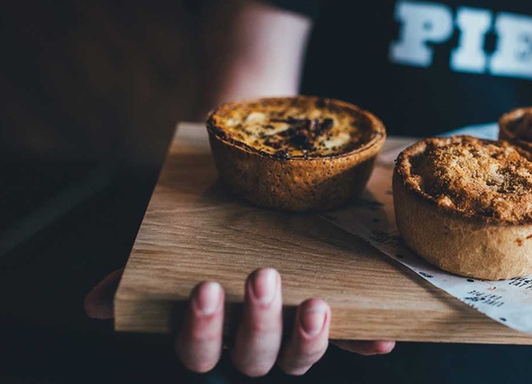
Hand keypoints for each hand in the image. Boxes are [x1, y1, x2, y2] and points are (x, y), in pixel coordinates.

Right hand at [85, 268, 393, 375]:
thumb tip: (97, 303)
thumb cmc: (212, 246)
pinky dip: (369, 341)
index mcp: (214, 333)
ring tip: (316, 303)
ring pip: (299, 358)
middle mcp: (254, 343)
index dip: (202, 328)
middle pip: (253, 355)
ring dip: (309, 337)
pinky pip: (355, 344)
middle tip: (263, 276)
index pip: (199, 349)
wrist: (264, 224)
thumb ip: (139, 280)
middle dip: (257, 321)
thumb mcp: (176, 258)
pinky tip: (384, 336)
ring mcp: (295, 339)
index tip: (205, 287)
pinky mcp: (337, 328)